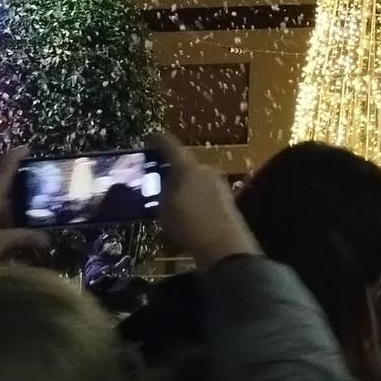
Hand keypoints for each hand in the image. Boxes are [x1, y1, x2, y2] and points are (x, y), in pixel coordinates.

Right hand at [150, 131, 259, 270]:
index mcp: (188, 168)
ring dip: (183, 193)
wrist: (224, 246)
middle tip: (158, 181)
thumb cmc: (188, 224)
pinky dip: (194, 206)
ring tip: (170, 208)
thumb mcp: (164, 208)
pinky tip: (185, 223)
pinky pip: (204, 199)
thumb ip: (163, 193)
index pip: (171, 146)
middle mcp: (206, 171)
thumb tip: (167, 187)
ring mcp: (220, 186)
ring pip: (195, 185)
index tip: (152, 135)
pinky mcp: (227, 202)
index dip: (159, 140)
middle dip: (172, 173)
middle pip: (185, 167)